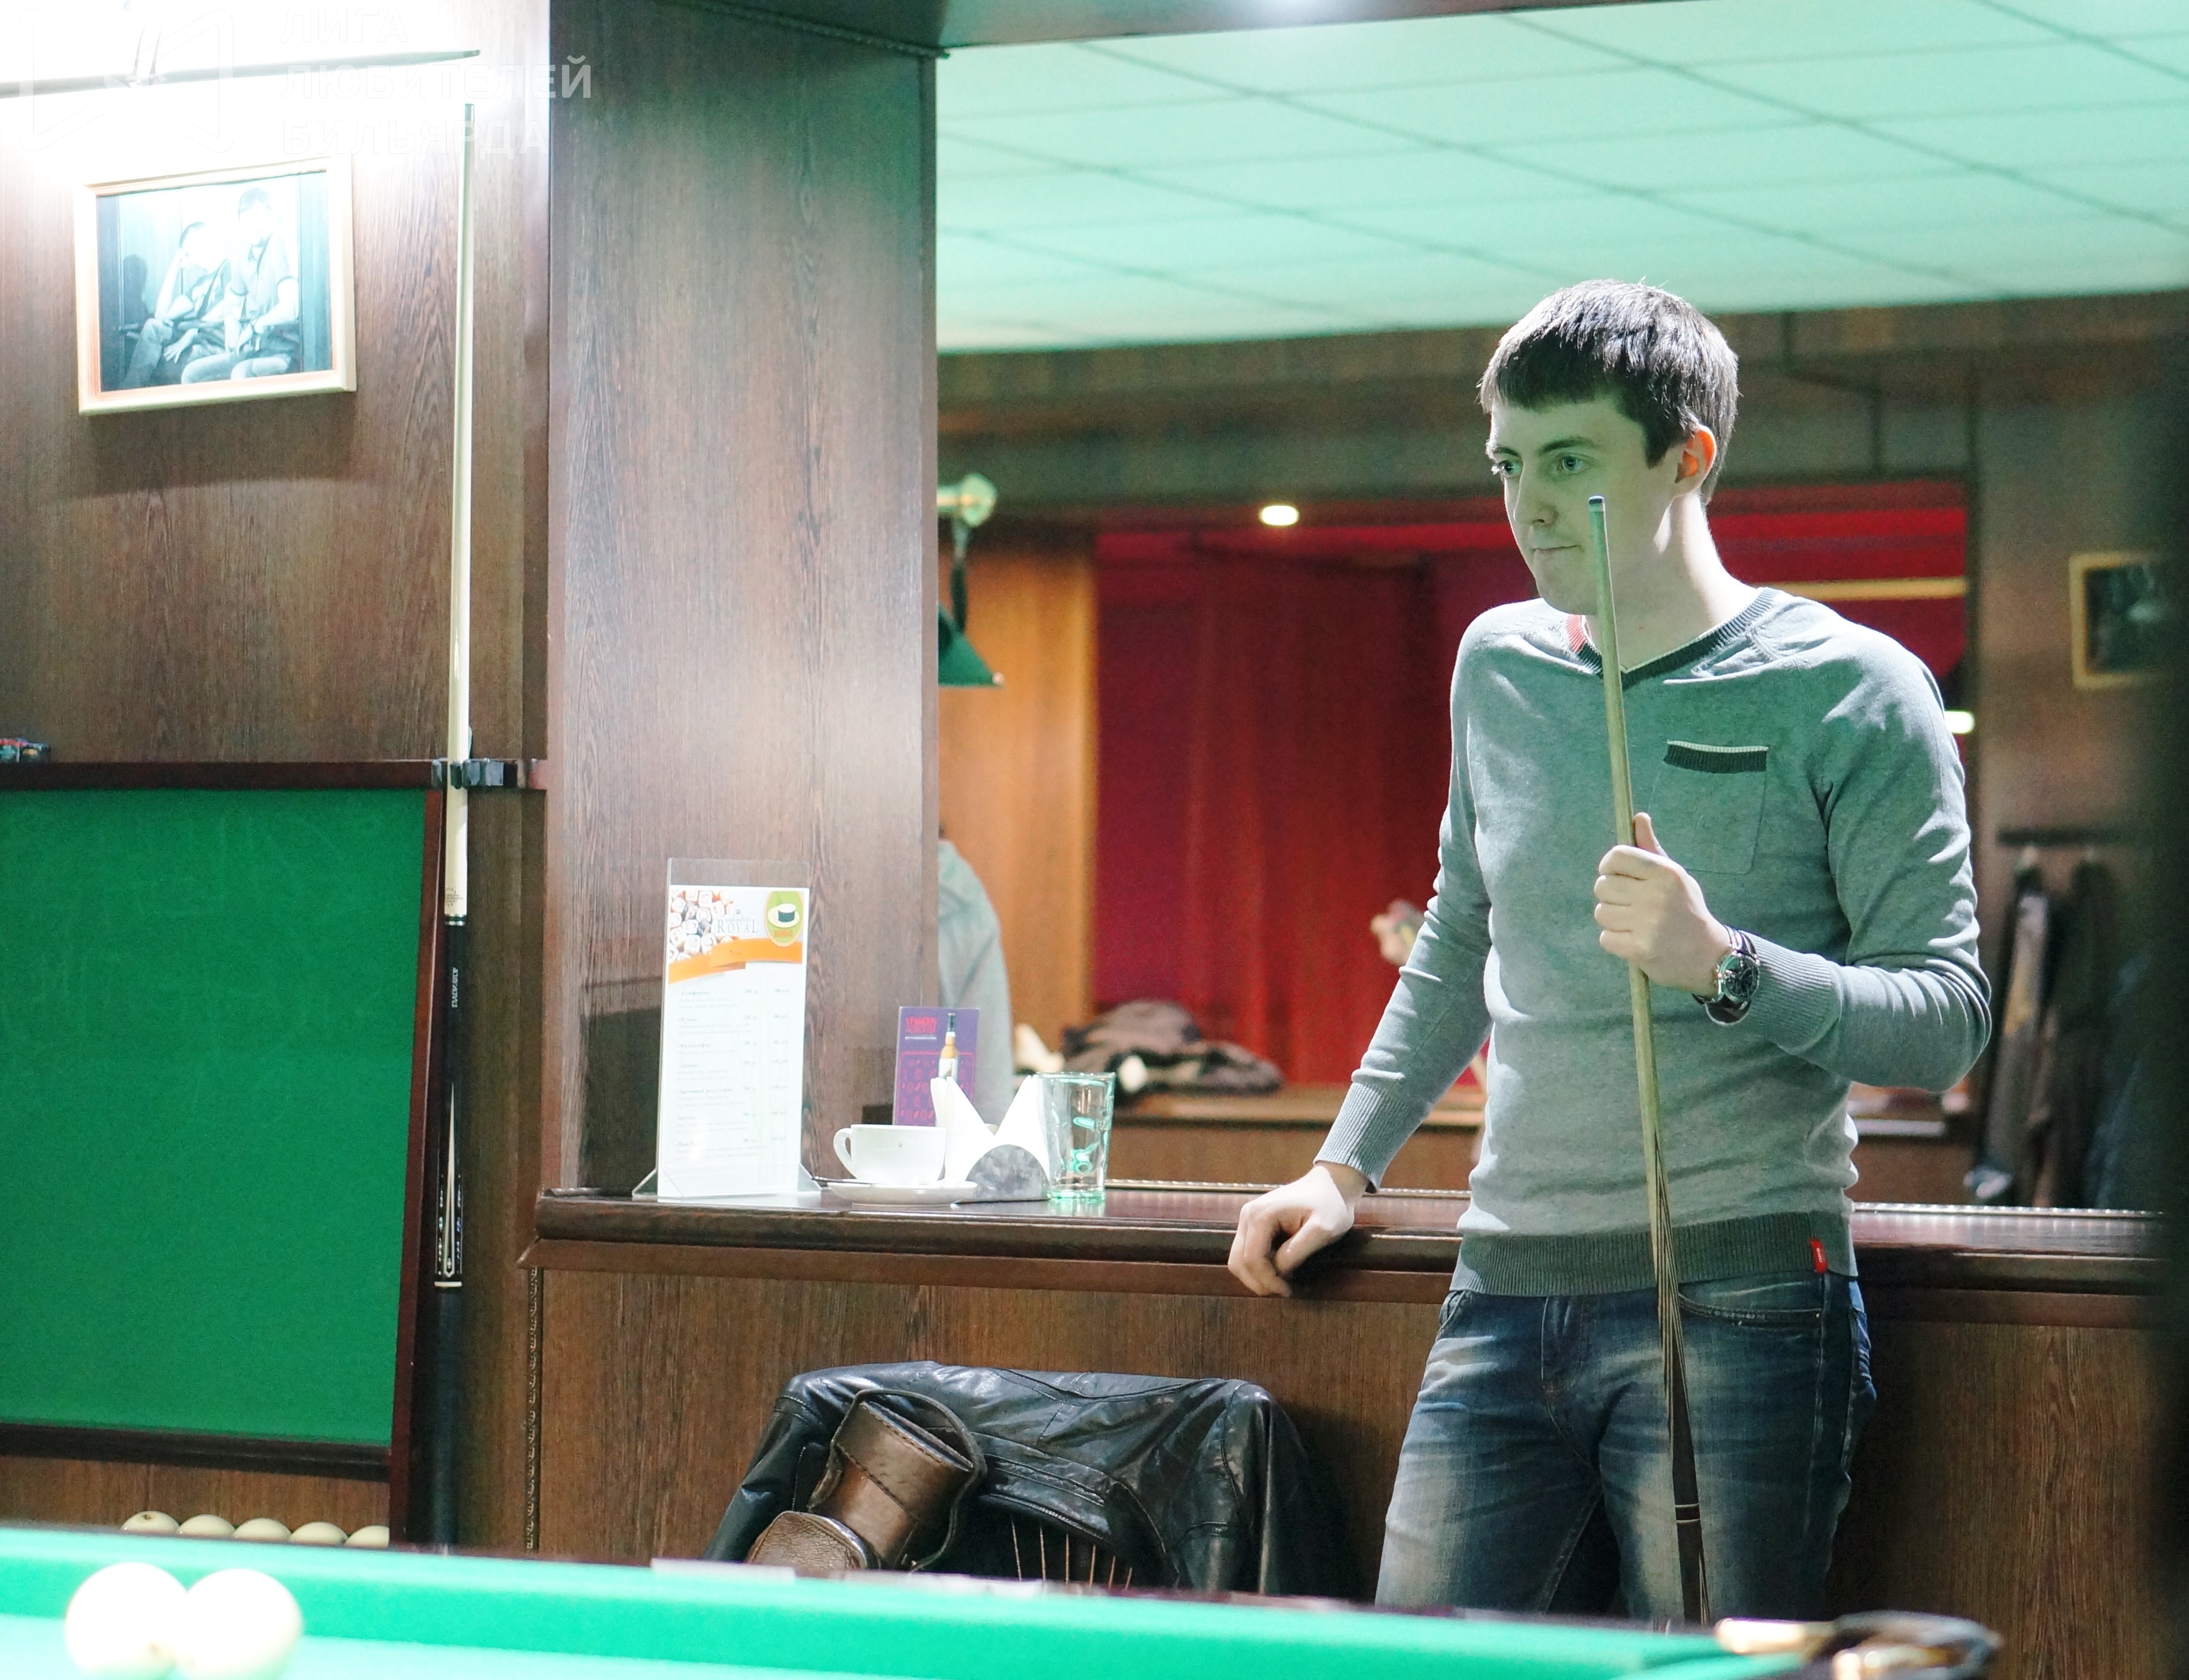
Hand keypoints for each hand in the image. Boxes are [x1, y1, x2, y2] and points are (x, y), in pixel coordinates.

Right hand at [1228, 1163, 1364, 1296]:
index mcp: (1260, 1215)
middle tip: (1283, 1291)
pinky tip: (1279, 1270)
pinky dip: (1259, 1267)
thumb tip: (1279, 1271)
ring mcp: (1247, 1219)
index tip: (1287, 1291)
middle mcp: (1247, 1215)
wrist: (1330, 1185)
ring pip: (1239, 1259)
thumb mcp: (1322, 1229)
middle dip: (1258, 1282)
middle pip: (1238, 1262)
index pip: (1252, 1259)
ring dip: (1256, 1277)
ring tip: (1281, 1283)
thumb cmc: (1330, 1205)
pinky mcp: (1253, 1224)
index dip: (1267, 1280)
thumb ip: (1298, 1251)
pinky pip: (1247, 1253)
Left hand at [1593, 812, 1733, 993]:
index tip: (1617, 876)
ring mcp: (1647, 923)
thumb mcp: (1675, 876)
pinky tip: (1635, 940)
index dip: (1609, 866)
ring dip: (1613, 920)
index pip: (1616, 856)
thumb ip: (1651, 849)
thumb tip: (1638, 817)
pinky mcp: (1639, 949)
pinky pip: (1605, 938)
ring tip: (1636, 924)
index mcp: (1665, 873)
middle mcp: (1656, 895)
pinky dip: (1615, 941)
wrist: (1709, 956)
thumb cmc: (1687, 911)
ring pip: (1601, 913)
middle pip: (1602, 886)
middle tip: (1631, 905)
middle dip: (1610, 896)